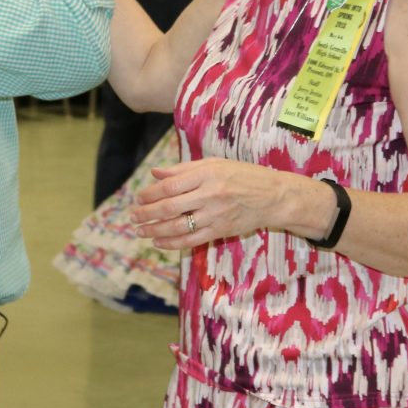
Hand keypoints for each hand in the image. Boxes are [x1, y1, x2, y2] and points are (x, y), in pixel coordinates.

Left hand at [130, 157, 293, 249]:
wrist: (274, 197)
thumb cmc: (242, 175)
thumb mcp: (214, 164)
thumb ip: (183, 170)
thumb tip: (155, 173)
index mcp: (206, 174)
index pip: (170, 186)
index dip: (150, 193)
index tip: (138, 197)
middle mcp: (210, 195)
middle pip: (170, 207)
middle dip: (147, 213)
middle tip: (132, 216)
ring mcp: (216, 215)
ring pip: (178, 226)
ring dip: (155, 230)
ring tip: (140, 230)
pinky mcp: (221, 231)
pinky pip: (192, 239)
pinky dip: (172, 242)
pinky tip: (158, 241)